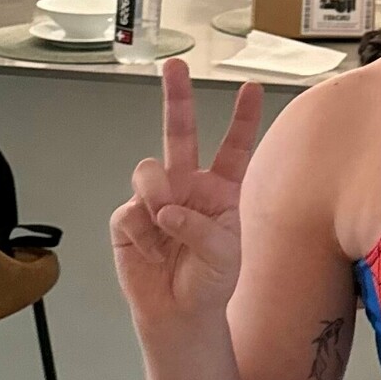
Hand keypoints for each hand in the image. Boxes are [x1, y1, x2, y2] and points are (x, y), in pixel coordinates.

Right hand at [110, 57, 262, 329]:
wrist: (179, 313)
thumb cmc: (211, 281)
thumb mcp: (225, 255)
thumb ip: (201, 228)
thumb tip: (166, 209)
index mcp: (221, 190)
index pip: (234, 147)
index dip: (242, 118)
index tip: (251, 87)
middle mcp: (189, 186)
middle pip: (180, 133)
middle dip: (177, 97)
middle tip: (174, 66)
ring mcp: (157, 198)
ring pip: (148, 169)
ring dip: (156, 193)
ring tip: (164, 224)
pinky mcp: (129, 217)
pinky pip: (130, 210)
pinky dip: (141, 233)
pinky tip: (152, 252)